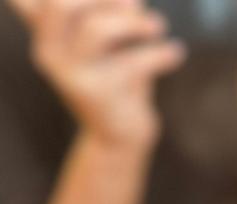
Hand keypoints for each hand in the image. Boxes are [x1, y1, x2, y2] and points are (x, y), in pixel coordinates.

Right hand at [13, 0, 184, 147]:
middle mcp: (50, 54)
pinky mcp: (102, 97)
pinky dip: (161, 54)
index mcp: (46, 36)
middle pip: (62, 4)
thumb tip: (134, 0)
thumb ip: (111, 13)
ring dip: (135, 22)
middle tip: (135, 3)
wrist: (117, 138)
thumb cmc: (113, 79)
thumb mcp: (106, 44)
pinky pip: (134, 63)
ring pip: (97, 29)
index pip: (39, 0)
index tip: (119, 0)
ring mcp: (74, 77)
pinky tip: (177, 52)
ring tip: (159, 26)